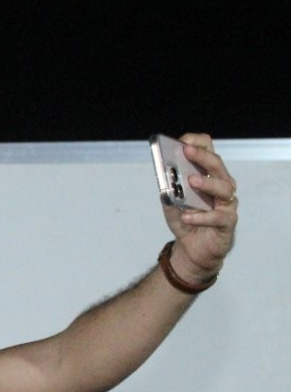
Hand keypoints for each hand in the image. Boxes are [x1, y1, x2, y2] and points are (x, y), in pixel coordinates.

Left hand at [163, 133, 238, 282]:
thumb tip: (164, 174)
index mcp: (209, 176)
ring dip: (207, 183)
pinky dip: (201, 216)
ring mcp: (227, 204)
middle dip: (202, 157)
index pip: (210, 152)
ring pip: (224, 188)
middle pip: (218, 166)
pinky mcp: (227, 223)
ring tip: (191, 181)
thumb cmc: (186, 220)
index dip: (198, 144)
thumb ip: (169, 188)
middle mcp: (222, 186)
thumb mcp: (171, 203)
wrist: (192, 250)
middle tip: (187, 151)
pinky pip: (218, 217)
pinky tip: (187, 215)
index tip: (183, 141)